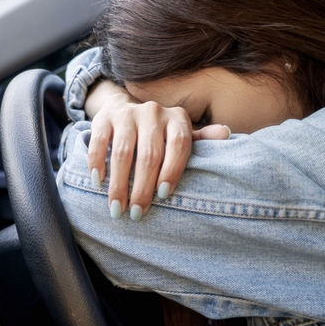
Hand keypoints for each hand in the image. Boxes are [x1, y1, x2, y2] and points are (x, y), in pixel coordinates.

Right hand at [85, 80, 229, 219]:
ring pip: (123, 152)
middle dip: (142, 188)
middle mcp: (153, 112)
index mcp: (177, 118)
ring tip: (117, 208)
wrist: (125, 111)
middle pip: (150, 154)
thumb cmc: (159, 135)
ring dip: (119, 184)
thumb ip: (202, 139)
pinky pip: (100, 141)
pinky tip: (98, 182)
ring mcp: (128, 113)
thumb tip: (226, 134)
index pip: (179, 145)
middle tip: (136, 214)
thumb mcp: (181, 135)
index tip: (163, 196)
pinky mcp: (104, 117)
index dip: (172, 171)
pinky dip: (98, 163)